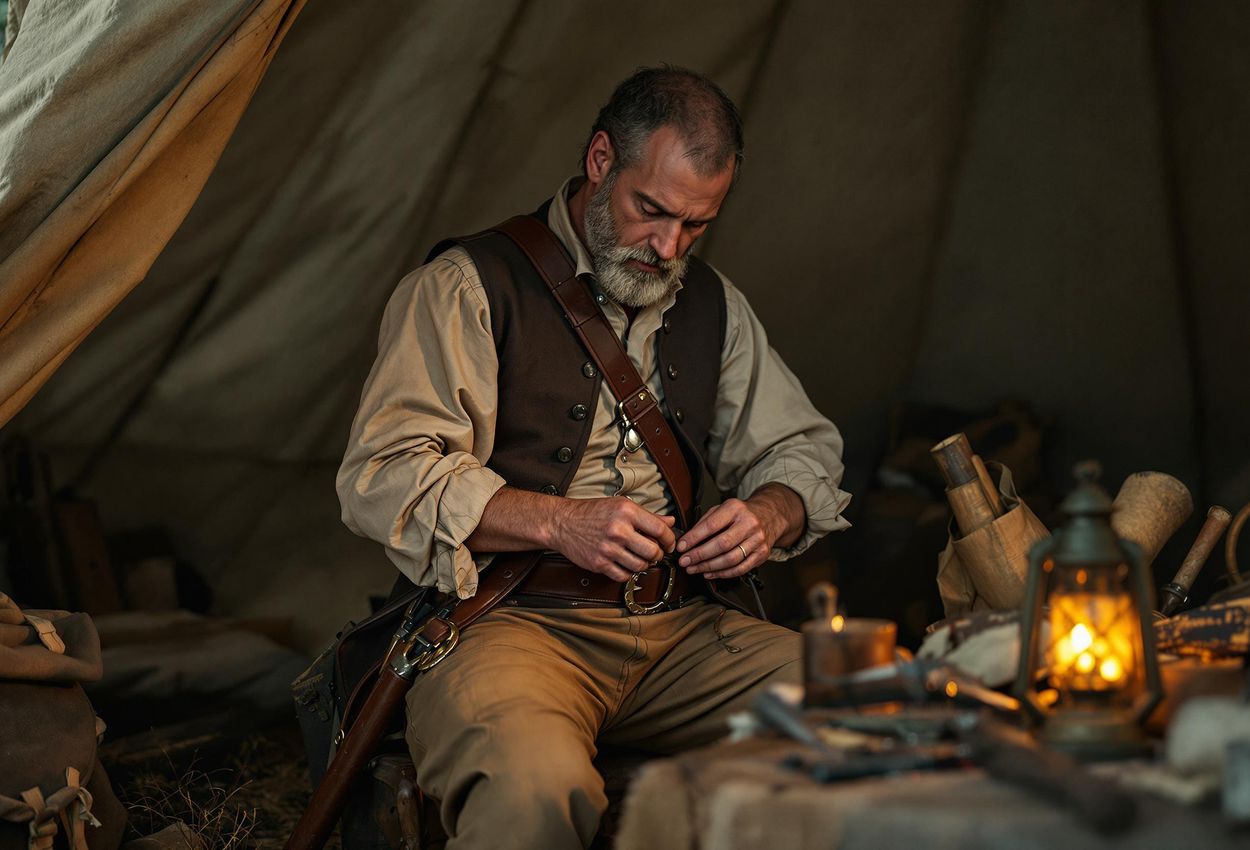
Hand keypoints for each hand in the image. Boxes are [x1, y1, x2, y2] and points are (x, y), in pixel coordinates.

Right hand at [552, 496, 676, 581]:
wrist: (562, 522)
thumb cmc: (592, 512)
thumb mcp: (621, 506)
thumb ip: (648, 516)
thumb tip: (670, 521)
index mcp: (627, 512)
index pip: (660, 530)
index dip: (670, 540)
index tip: (669, 544)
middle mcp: (619, 530)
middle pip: (653, 552)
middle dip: (658, 555)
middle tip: (654, 553)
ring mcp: (608, 548)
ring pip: (640, 566)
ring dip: (643, 565)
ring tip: (638, 557)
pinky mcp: (599, 563)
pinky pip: (624, 576)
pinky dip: (628, 573)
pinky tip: (625, 564)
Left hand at [675, 499, 775, 579]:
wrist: (769, 516)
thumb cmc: (740, 514)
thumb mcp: (722, 509)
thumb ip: (705, 522)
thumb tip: (687, 540)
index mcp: (735, 509)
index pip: (711, 525)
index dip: (694, 538)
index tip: (681, 547)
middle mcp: (749, 523)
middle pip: (721, 544)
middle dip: (699, 555)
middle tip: (685, 561)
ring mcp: (757, 540)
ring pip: (731, 559)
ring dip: (709, 567)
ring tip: (695, 568)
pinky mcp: (762, 554)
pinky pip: (740, 569)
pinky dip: (723, 574)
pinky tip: (710, 573)